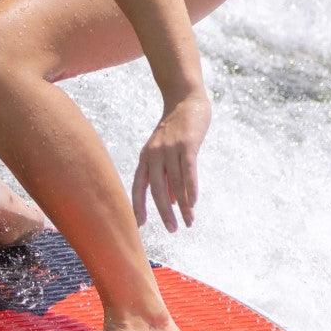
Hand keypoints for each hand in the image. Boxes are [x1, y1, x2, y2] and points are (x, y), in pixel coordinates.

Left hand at [132, 93, 211, 230]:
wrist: (186, 101)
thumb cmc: (176, 130)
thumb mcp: (166, 152)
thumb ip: (168, 176)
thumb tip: (173, 201)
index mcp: (145, 158)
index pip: (138, 186)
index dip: (138, 206)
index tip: (140, 225)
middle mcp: (154, 155)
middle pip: (157, 189)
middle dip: (164, 212)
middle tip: (172, 230)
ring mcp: (170, 149)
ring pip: (176, 184)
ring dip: (183, 206)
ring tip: (188, 222)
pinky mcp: (187, 145)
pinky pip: (188, 172)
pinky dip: (191, 189)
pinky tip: (193, 204)